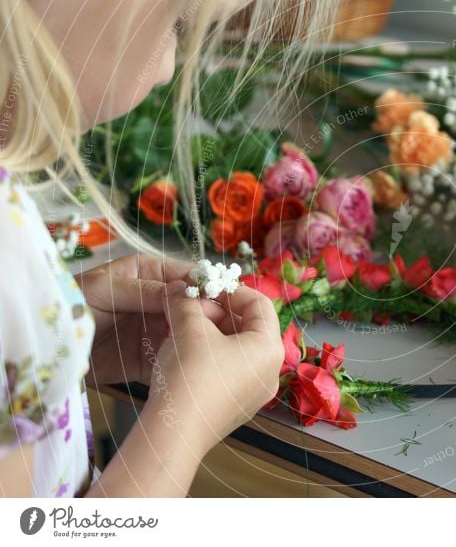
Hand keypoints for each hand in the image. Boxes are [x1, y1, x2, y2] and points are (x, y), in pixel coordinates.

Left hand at [77, 254, 236, 385]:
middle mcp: (159, 302)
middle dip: (209, 317)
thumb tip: (183, 290)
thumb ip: (145, 290)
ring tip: (214, 350)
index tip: (226, 298)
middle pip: (195, 308)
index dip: (207, 287)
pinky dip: (183, 364)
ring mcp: (155, 331)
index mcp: (150, 274)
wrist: (43, 343)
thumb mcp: (106, 288)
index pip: (188, 277)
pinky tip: (192, 367)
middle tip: (223, 329)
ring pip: (190, 335)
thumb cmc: (69, 302)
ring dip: (201, 342)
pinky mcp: (148, 359)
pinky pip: (173, 360)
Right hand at [150, 280, 282, 452]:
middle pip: (249, 326)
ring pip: (237, 349)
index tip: (205, 288)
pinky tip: (183, 353)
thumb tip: (179, 290)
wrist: (174, 433)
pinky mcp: (236, 407)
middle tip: (188, 307)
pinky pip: (229, 371)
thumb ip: (186, 302)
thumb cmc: (189, 375)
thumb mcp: (187, 327)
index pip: (260, 303)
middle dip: (216, 312)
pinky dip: (209, 355)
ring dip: (210, 333)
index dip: (231, 290)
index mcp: (270, 348)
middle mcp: (270, 371)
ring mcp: (254, 393)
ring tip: (181, 328)